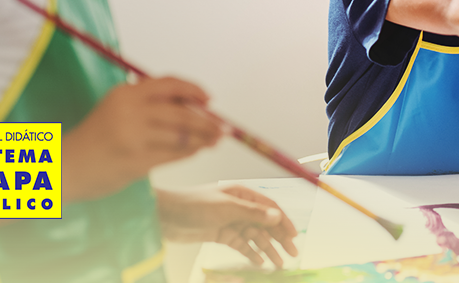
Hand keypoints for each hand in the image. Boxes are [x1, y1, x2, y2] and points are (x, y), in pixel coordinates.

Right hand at [62, 77, 221, 200]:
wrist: (66, 166)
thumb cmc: (97, 137)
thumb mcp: (117, 108)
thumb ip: (149, 103)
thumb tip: (194, 105)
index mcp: (126, 93)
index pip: (169, 84)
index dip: (193, 90)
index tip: (209, 99)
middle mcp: (130, 111)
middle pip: (181, 112)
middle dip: (207, 121)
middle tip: (221, 128)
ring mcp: (134, 137)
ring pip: (181, 135)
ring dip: (202, 139)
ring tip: (212, 141)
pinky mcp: (136, 160)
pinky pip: (173, 154)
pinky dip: (189, 152)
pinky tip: (194, 151)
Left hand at [158, 185, 298, 267]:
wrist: (164, 216)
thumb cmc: (194, 205)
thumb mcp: (227, 208)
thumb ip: (253, 213)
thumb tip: (277, 216)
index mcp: (242, 194)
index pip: (270, 207)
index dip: (283, 222)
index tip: (294, 237)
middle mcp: (238, 206)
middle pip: (264, 223)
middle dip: (278, 239)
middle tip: (292, 255)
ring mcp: (229, 221)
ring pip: (254, 236)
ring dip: (266, 249)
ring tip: (277, 265)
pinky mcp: (220, 234)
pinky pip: (240, 244)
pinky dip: (250, 252)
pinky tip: (259, 262)